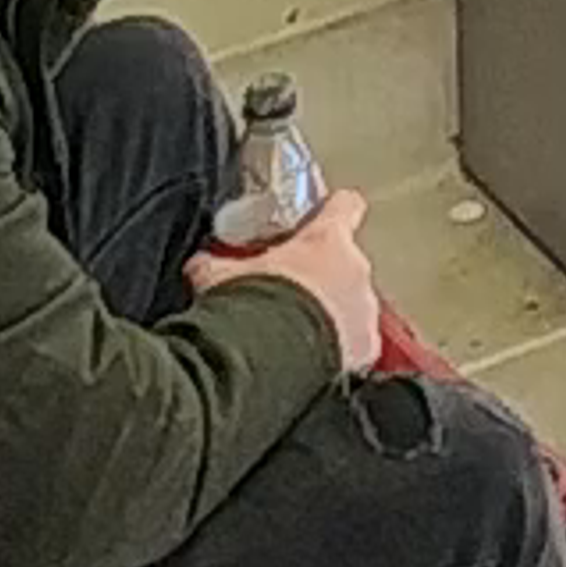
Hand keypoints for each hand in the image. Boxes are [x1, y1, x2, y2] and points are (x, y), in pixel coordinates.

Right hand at [194, 186, 378, 370]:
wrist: (267, 361)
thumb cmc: (252, 308)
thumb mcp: (223, 278)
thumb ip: (216, 265)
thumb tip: (199, 265)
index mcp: (326, 240)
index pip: (345, 206)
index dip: (334, 211)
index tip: (327, 216)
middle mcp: (354, 269)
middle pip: (347, 262)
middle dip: (324, 275)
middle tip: (294, 292)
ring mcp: (364, 309)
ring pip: (356, 303)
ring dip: (335, 313)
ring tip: (301, 332)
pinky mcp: (366, 348)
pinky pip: (359, 344)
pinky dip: (341, 350)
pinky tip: (313, 359)